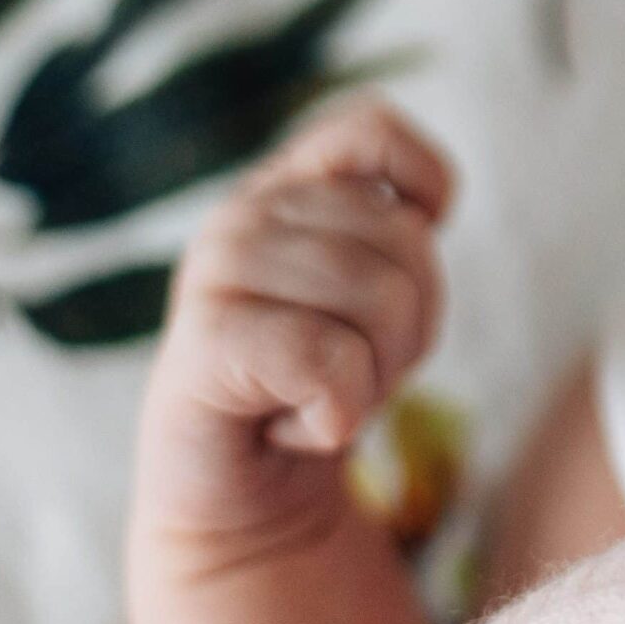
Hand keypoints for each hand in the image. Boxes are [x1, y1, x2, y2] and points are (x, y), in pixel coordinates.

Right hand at [133, 97, 454, 551]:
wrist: (242, 495)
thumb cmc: (318, 382)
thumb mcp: (372, 295)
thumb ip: (391, 234)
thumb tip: (424, 211)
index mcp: (285, 187)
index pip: (372, 128)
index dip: (424, 185)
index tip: (410, 253)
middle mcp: (243, 215)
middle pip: (407, 242)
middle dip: (410, 326)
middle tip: (349, 365)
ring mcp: (213, 273)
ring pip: (380, 301)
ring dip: (375, 375)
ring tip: (317, 392)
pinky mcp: (200, 345)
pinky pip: (327, 361)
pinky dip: (336, 412)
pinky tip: (293, 423)